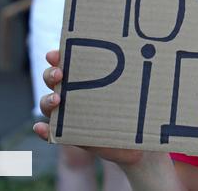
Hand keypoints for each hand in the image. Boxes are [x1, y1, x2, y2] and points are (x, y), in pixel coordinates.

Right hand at [34, 49, 143, 165]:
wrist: (136, 143)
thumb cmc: (137, 111)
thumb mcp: (139, 93)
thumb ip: (141, 79)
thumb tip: (155, 58)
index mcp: (87, 78)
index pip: (67, 62)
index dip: (57, 56)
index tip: (56, 53)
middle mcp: (74, 94)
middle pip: (52, 80)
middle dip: (51, 74)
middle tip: (60, 74)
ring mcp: (69, 115)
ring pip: (48, 103)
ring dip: (47, 100)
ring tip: (56, 100)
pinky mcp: (68, 135)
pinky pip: (50, 133)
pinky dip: (43, 130)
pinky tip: (41, 128)